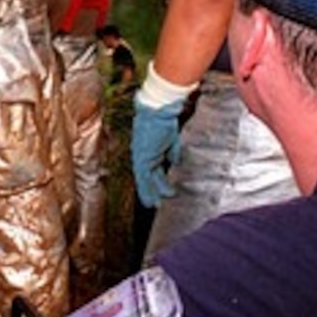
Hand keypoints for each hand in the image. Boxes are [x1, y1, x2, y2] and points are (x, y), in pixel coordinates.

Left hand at [131, 93, 184, 207]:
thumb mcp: (171, 139)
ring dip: (152, 194)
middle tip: (156, 205)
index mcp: (147, 150)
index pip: (150, 170)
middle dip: (150, 191)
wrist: (158, 110)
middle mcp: (141, 155)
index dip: (155, 183)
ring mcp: (140, 157)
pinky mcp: (142, 158)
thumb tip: (176, 163)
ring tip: (158, 206)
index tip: (161, 193)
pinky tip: (162, 197)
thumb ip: (172, 152)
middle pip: (145, 178)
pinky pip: (147, 178)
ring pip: (144, 181)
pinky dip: (153, 188)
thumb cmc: (164, 120)